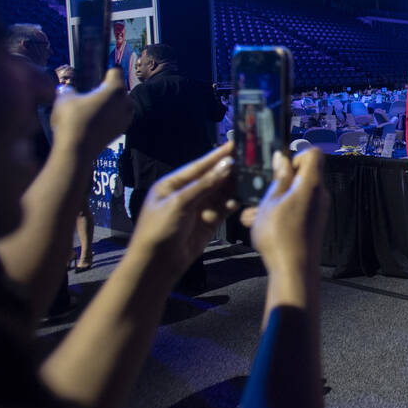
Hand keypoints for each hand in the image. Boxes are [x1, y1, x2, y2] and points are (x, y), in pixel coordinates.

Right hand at [50, 68, 132, 157]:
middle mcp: (126, 102)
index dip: (106, 70)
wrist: (77, 149)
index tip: (98, 71)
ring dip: (110, 103)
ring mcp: (126, 117)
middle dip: (107, 88)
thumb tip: (65, 88)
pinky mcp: (122, 130)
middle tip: (92, 91)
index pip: (115, 71)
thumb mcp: (64, 98)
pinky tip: (95, 118)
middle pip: (119, 88)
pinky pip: (118, 117)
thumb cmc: (72, 120)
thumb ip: (67, 89)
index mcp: (115, 89)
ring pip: (120, 104)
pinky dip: (110, 116)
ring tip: (93, 105)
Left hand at [126, 143, 236, 276]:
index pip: (198, 166)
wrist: (156, 264)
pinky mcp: (208, 223)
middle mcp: (187, 194)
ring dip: (233, 186)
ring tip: (250, 177)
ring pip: (220, 193)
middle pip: (212, 178)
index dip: (216, 156)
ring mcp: (198, 208)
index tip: (233, 144)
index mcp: (173, 184)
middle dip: (228, 170)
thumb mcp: (179, 203)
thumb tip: (226, 165)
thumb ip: (204, 185)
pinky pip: (223, 209)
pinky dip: (232, 203)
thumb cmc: (159, 229)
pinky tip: (241, 198)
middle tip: (249, 159)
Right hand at [252, 149, 328, 277]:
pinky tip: (261, 225)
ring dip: (275, 200)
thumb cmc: (280, 235)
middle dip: (280, 181)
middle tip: (262, 195)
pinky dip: (281, 212)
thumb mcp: (270, 202)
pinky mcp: (314, 222)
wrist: (295, 270)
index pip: (313, 154)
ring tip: (253, 215)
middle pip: (303, 174)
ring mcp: (318, 209)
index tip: (279, 170)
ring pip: (295, 194)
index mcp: (311, 184)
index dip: (295, 156)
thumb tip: (282, 158)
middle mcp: (320, 194)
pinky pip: (297, 208)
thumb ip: (279, 178)